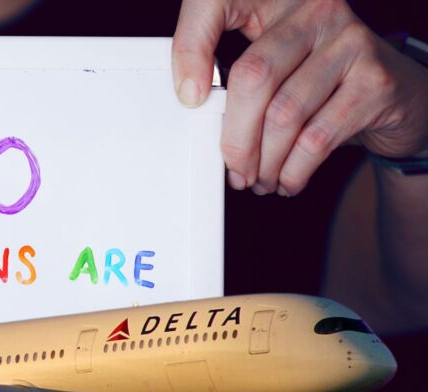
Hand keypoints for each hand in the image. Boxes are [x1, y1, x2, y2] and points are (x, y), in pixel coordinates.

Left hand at [172, 0, 427, 195]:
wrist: (398, 96)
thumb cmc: (322, 81)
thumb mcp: (276, 64)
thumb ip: (237, 76)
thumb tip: (194, 109)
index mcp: (277, 0)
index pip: (217, 3)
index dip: (190, 47)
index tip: (187, 96)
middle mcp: (315, 10)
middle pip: (253, 75)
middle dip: (235, 136)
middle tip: (233, 168)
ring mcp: (349, 42)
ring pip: (284, 114)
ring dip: (265, 162)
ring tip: (259, 179)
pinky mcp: (375, 80)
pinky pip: (317, 137)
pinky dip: (293, 170)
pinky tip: (287, 179)